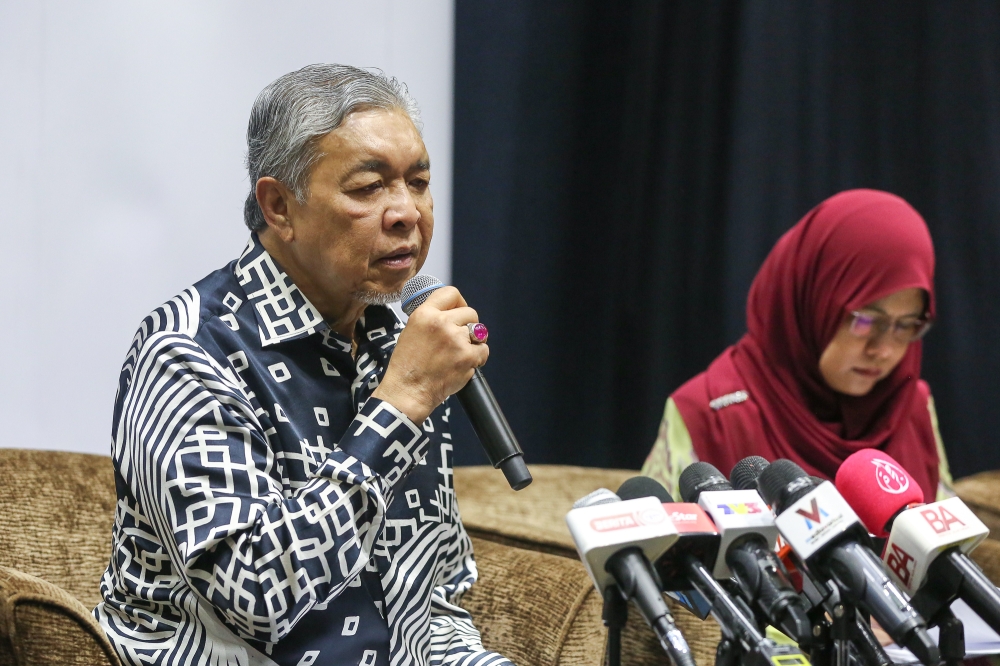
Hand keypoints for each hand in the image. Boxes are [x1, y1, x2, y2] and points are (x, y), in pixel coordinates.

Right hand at [373, 287, 488, 423]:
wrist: (408, 391)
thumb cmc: (407, 365)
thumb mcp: (411, 331)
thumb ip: (431, 319)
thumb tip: (452, 313)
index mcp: (425, 314)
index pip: (451, 293)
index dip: (459, 302)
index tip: (459, 311)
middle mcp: (441, 323)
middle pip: (470, 312)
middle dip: (468, 324)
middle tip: (460, 338)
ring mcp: (456, 339)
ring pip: (479, 331)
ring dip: (473, 341)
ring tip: (459, 353)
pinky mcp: (467, 356)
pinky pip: (483, 350)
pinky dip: (478, 357)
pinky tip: (465, 364)